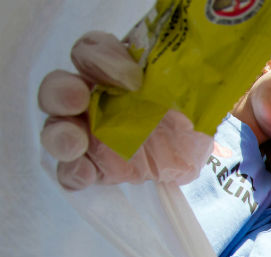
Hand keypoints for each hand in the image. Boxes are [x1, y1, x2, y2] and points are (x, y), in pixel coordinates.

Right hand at [38, 31, 211, 189]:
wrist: (200, 145)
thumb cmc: (191, 108)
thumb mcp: (189, 88)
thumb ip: (175, 80)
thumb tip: (159, 84)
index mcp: (112, 69)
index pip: (91, 53)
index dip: (101, 60)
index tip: (131, 79)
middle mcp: (91, 98)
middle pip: (59, 89)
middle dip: (62, 92)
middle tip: (77, 100)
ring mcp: (88, 135)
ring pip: (57, 131)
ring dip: (60, 136)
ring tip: (75, 145)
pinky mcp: (94, 168)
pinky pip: (71, 172)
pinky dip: (73, 173)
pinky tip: (85, 175)